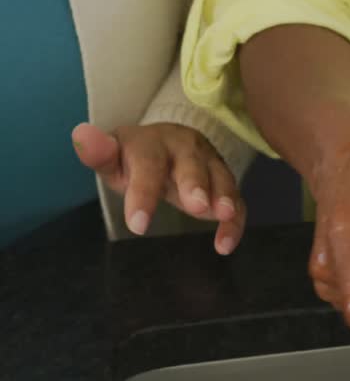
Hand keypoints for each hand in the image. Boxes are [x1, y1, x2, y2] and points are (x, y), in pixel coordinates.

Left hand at [72, 122, 245, 253]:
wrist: (169, 143)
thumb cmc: (137, 158)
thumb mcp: (114, 156)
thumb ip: (99, 152)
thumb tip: (82, 135)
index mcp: (152, 143)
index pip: (148, 164)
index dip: (144, 193)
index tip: (137, 225)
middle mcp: (185, 148)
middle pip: (191, 164)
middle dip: (196, 184)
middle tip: (197, 207)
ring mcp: (209, 163)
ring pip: (221, 177)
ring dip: (224, 196)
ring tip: (224, 215)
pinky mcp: (225, 181)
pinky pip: (236, 200)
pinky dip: (235, 221)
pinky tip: (225, 244)